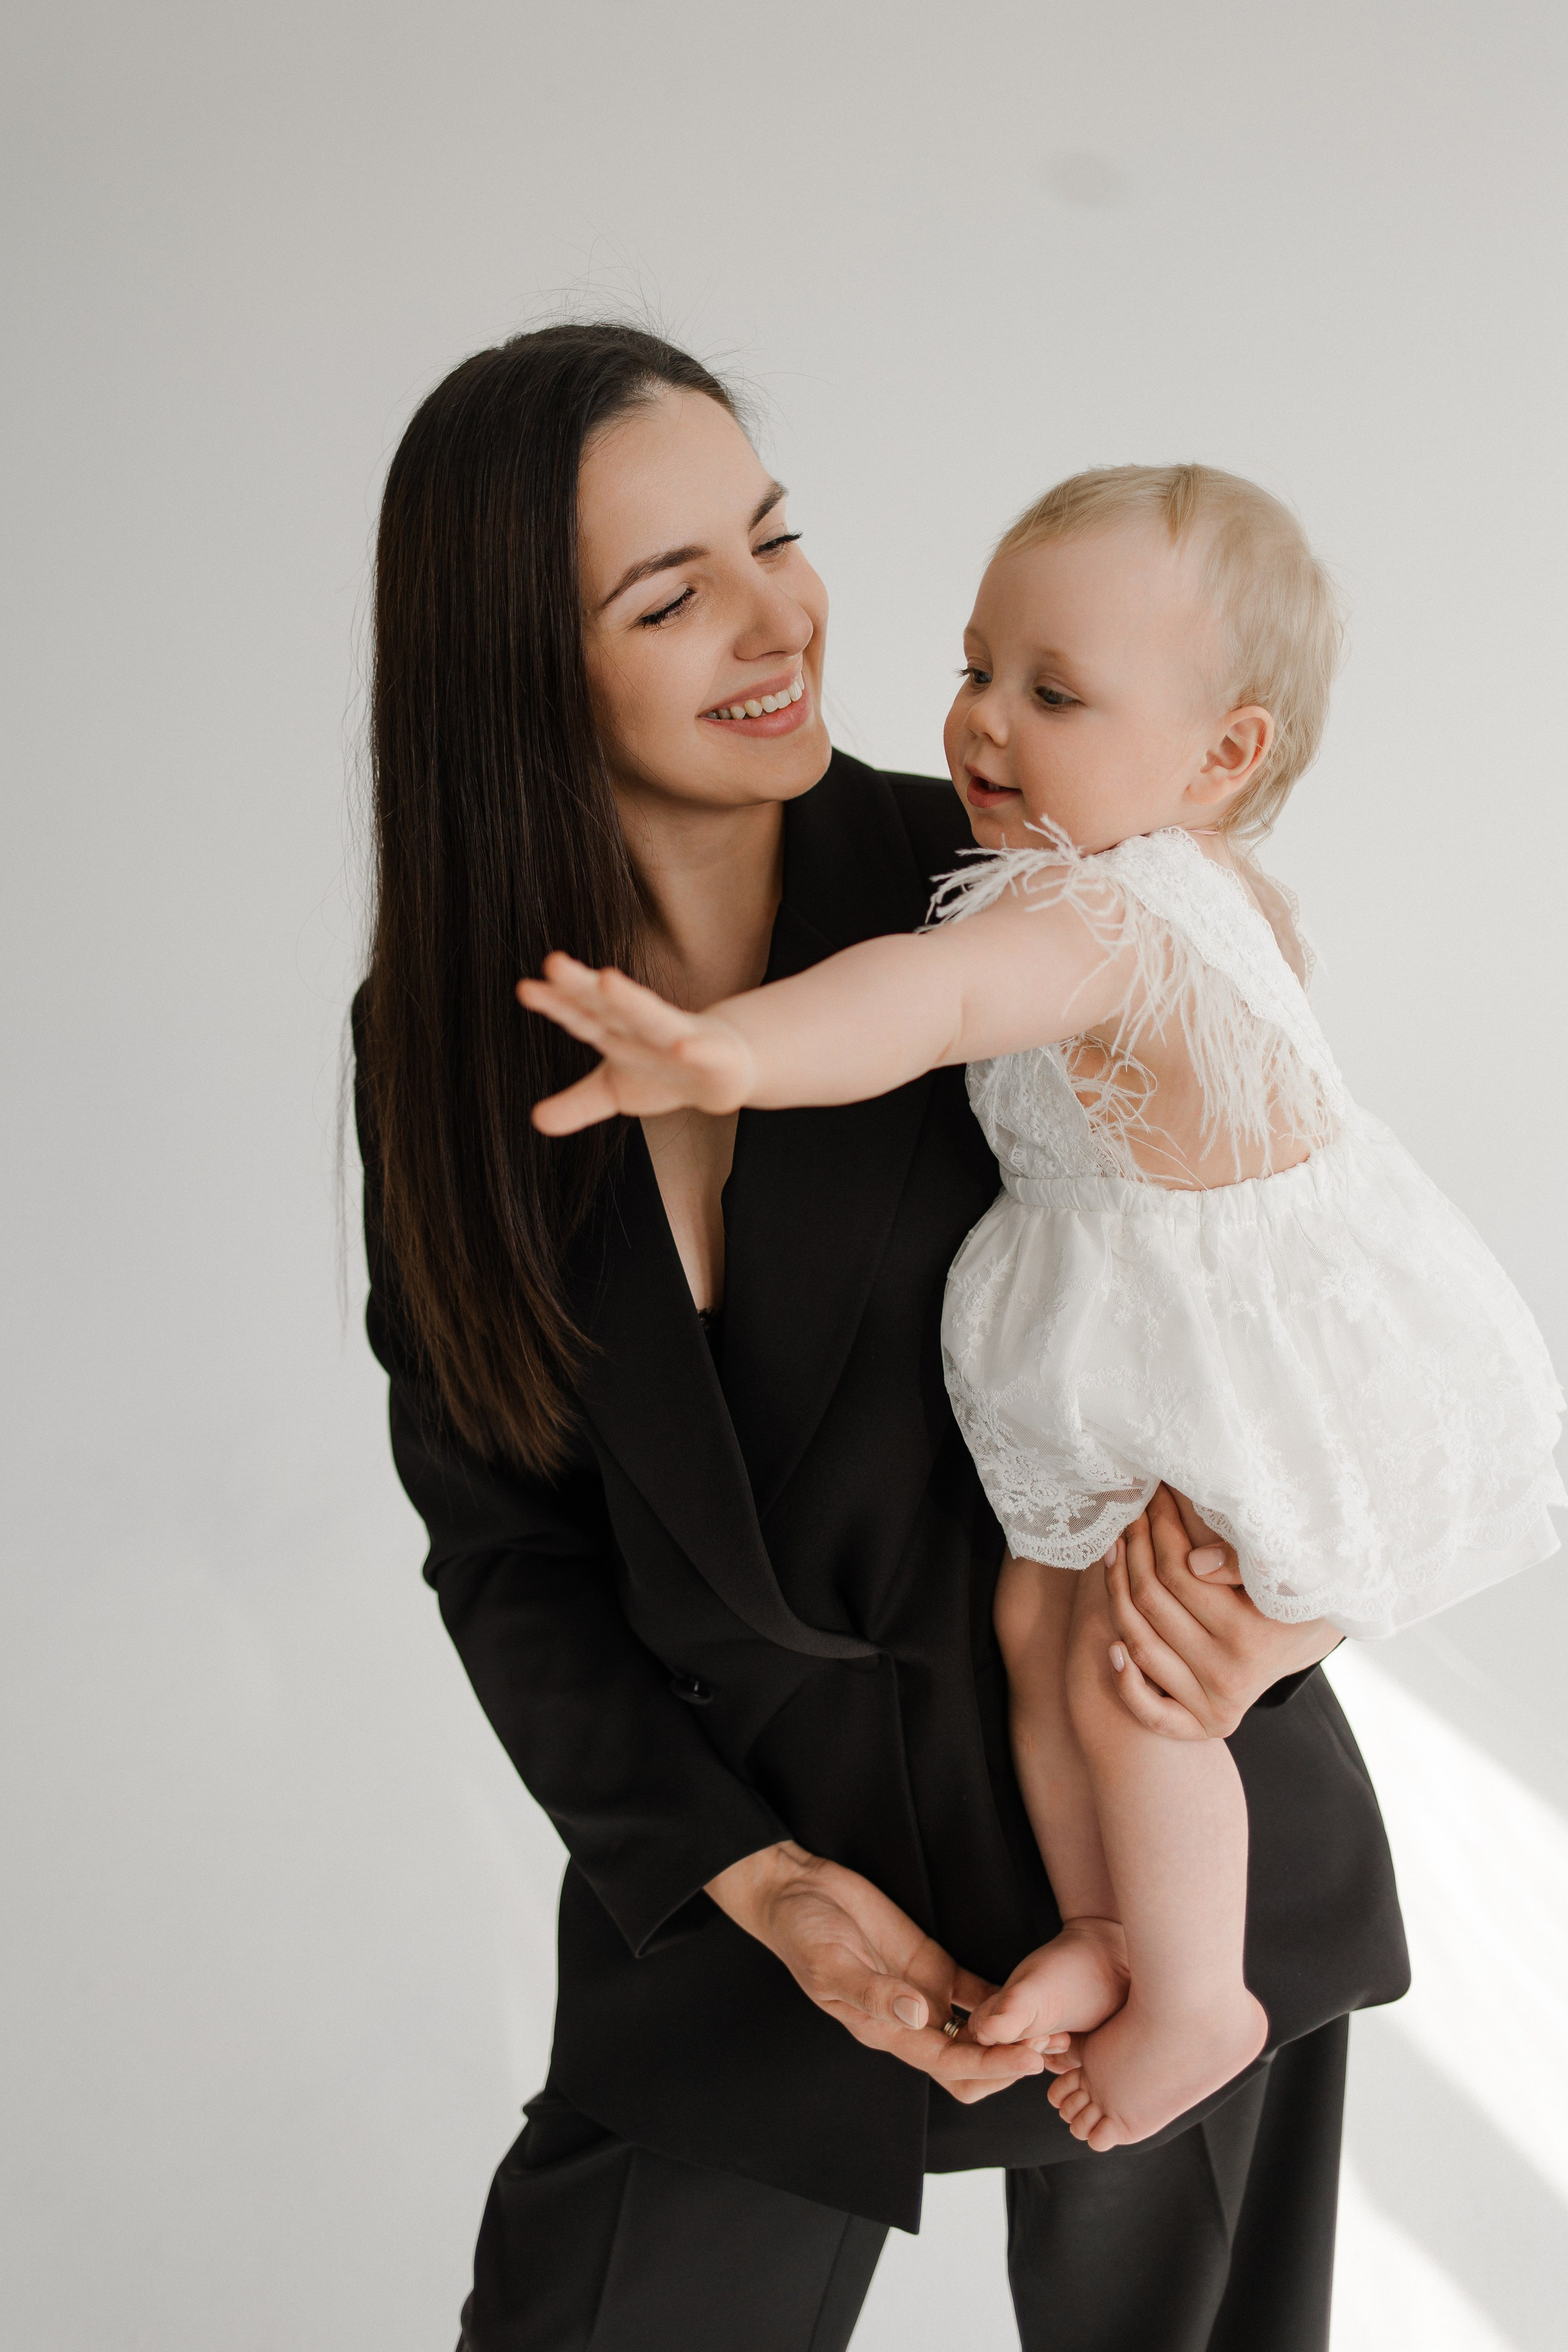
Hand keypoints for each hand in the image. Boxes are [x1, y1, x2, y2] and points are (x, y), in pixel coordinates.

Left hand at [518, 954, 755, 1133]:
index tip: (527, 988)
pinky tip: (681, 1048)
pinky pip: (702, 1052)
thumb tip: (536, 1120)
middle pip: (608, 1005)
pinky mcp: (712, 1055)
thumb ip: (576, 1104)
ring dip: (630, 1000)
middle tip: (553, 962)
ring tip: (607, 980)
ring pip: (652, 1016)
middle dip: (582, 985)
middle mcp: (642, 1027)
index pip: (580, 1015)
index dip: (555, 1003)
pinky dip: (693, 1049)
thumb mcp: (614, 1092)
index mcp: (616, 1031)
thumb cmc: (661, 1071)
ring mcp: (678, 1037)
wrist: (722, 1067)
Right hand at [705, 1842, 1054, 2103]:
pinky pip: (973, 1990)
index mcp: (886, 2032)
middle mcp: (911, 2021)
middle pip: (970, 2061)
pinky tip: (1029, 1995)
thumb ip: (873, 1993)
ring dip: (1011, 2035)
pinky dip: (1001, 1998)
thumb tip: (919, 2019)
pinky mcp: (930, 1962)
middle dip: (1010, 2061)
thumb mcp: (831, 1964)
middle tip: (1053, 2046)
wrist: (796, 1893)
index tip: (1027, 2060)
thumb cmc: (803, 1934)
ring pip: (977, 2030)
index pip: (949, 2065)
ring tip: (1055, 2028)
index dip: (990, 2067)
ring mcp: (923, 1992)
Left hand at [1104, 1485, 1340, 1739]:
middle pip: (1151, 1604)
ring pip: (1139, 1643)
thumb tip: (1197, 1564)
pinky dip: (1125, 1682)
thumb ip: (1245, 1564)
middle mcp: (1229, 1676)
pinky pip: (1152, 1712)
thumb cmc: (1296, 1592)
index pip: (1179, 1573)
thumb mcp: (1286, 1570)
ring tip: (1114, 1552)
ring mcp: (1214, 1705)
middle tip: (1129, 1517)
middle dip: (1134, 1550)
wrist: (1308, 1638)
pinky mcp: (1204, 1726)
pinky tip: (1112, 1645)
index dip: (1159, 1529)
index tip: (1153, 1499)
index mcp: (1251, 1635)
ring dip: (1116, 1594)